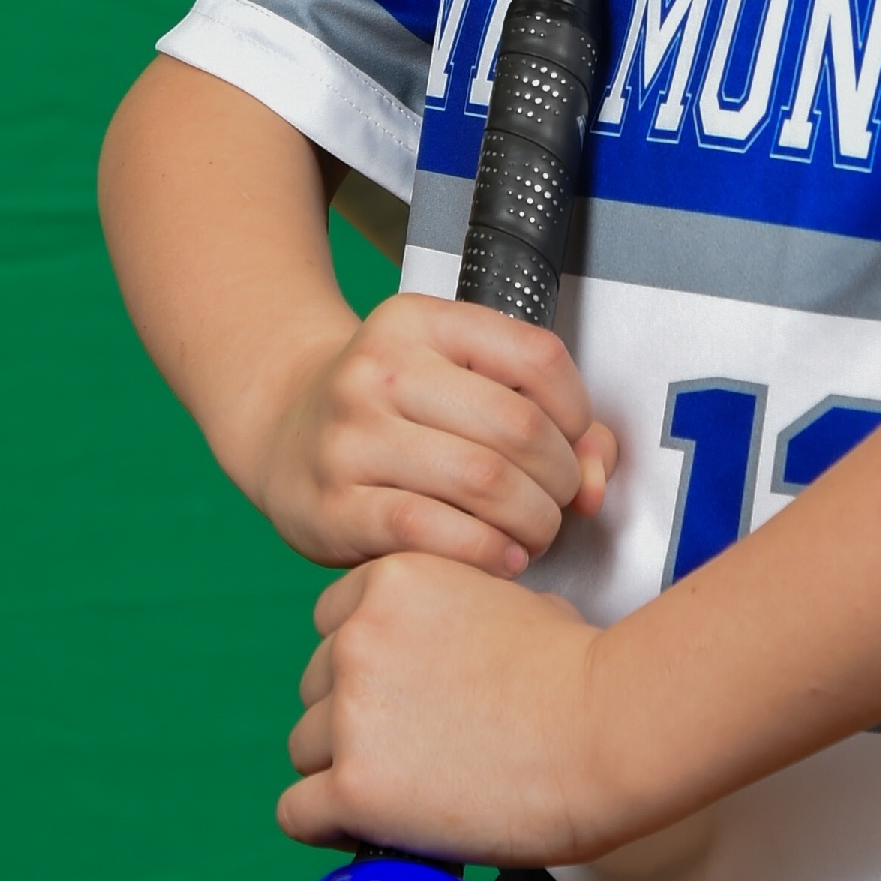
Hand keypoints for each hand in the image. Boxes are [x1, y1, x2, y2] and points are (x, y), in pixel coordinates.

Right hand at [246, 293, 616, 574]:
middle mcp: (379, 369)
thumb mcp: (457, 379)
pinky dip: (486, 553)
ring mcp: (350, 437)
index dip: (578, 411)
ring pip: (481, 482)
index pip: (537, 356)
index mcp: (420, 322)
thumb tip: (597, 477)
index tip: (575, 442)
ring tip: (535, 533)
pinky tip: (502, 558)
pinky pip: (430, 531)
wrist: (282, 427)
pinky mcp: (332, 505)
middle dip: (560, 477)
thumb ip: (546, 416)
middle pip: (516, 426)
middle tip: (561, 502)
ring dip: (533, 521)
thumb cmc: (392, 407)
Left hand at [279, 553, 608, 865]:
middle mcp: (356, 638)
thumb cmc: (583, 672)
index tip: (400, 695)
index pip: (333, 623)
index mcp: (391, 582)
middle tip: (412, 749)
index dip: (366, 664)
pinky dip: (328, 825)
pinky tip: (367, 828)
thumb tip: (459, 646)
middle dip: (355, 718)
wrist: (609, 728)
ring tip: (402, 792)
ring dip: (344, 770)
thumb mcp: (513, 600)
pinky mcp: (355, 787)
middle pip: (316, 688)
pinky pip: (298, 813)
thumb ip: (463, 612)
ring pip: (306, 749)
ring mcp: (352, 713)